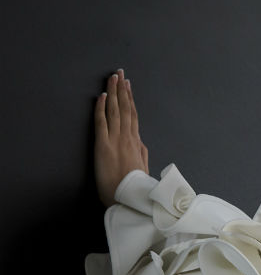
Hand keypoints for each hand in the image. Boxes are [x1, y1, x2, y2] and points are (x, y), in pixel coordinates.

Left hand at [95, 68, 148, 206]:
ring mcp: (116, 141)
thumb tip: (141, 142)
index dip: (130, 99)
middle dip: (122, 89)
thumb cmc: (135, 189)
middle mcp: (128, 138)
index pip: (134, 116)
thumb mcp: (143, 169)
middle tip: (120, 73)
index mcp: (137, 144)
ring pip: (115, 111)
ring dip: (113, 93)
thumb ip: (142, 154)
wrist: (130, 201)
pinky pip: (102, 122)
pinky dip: (102, 108)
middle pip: (125, 109)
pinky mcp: (104, 146)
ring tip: (113, 78)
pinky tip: (101, 96)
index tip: (128, 86)